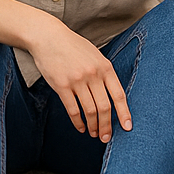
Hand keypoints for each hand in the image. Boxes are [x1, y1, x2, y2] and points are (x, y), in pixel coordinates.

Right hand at [32, 20, 131, 141]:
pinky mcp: (62, 85)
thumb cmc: (71, 45)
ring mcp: (77, 80)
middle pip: (105, 107)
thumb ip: (103, 72)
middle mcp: (92, 74)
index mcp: (104, 66)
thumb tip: (113, 97)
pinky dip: (78, 122)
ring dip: (93, 126)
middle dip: (107, 126)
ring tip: (93, 133)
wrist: (47, 36)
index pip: (119, 95)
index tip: (127, 128)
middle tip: (106, 137)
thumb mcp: (93, 54)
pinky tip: (80, 126)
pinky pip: (73, 110)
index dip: (124, 113)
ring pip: (90, 111)